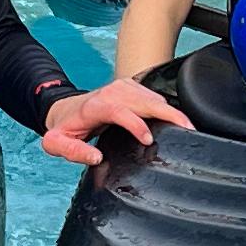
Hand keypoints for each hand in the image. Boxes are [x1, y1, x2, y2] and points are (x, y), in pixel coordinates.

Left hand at [40, 75, 187, 166]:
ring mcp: (123, 87)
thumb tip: (95, 158)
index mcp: (95, 106)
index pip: (119, 110)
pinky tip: (177, 121)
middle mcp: (112, 92)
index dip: (136, 124)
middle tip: (188, 130)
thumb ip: (72, 151)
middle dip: (168, 114)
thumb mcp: (56, 143)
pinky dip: (168, 108)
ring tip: (189, 128)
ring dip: (172, 112)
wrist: (65, 108)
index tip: (149, 140)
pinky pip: (154, 96)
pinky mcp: (132, 87)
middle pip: (145, 100)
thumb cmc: (65, 127)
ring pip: (153, 97)